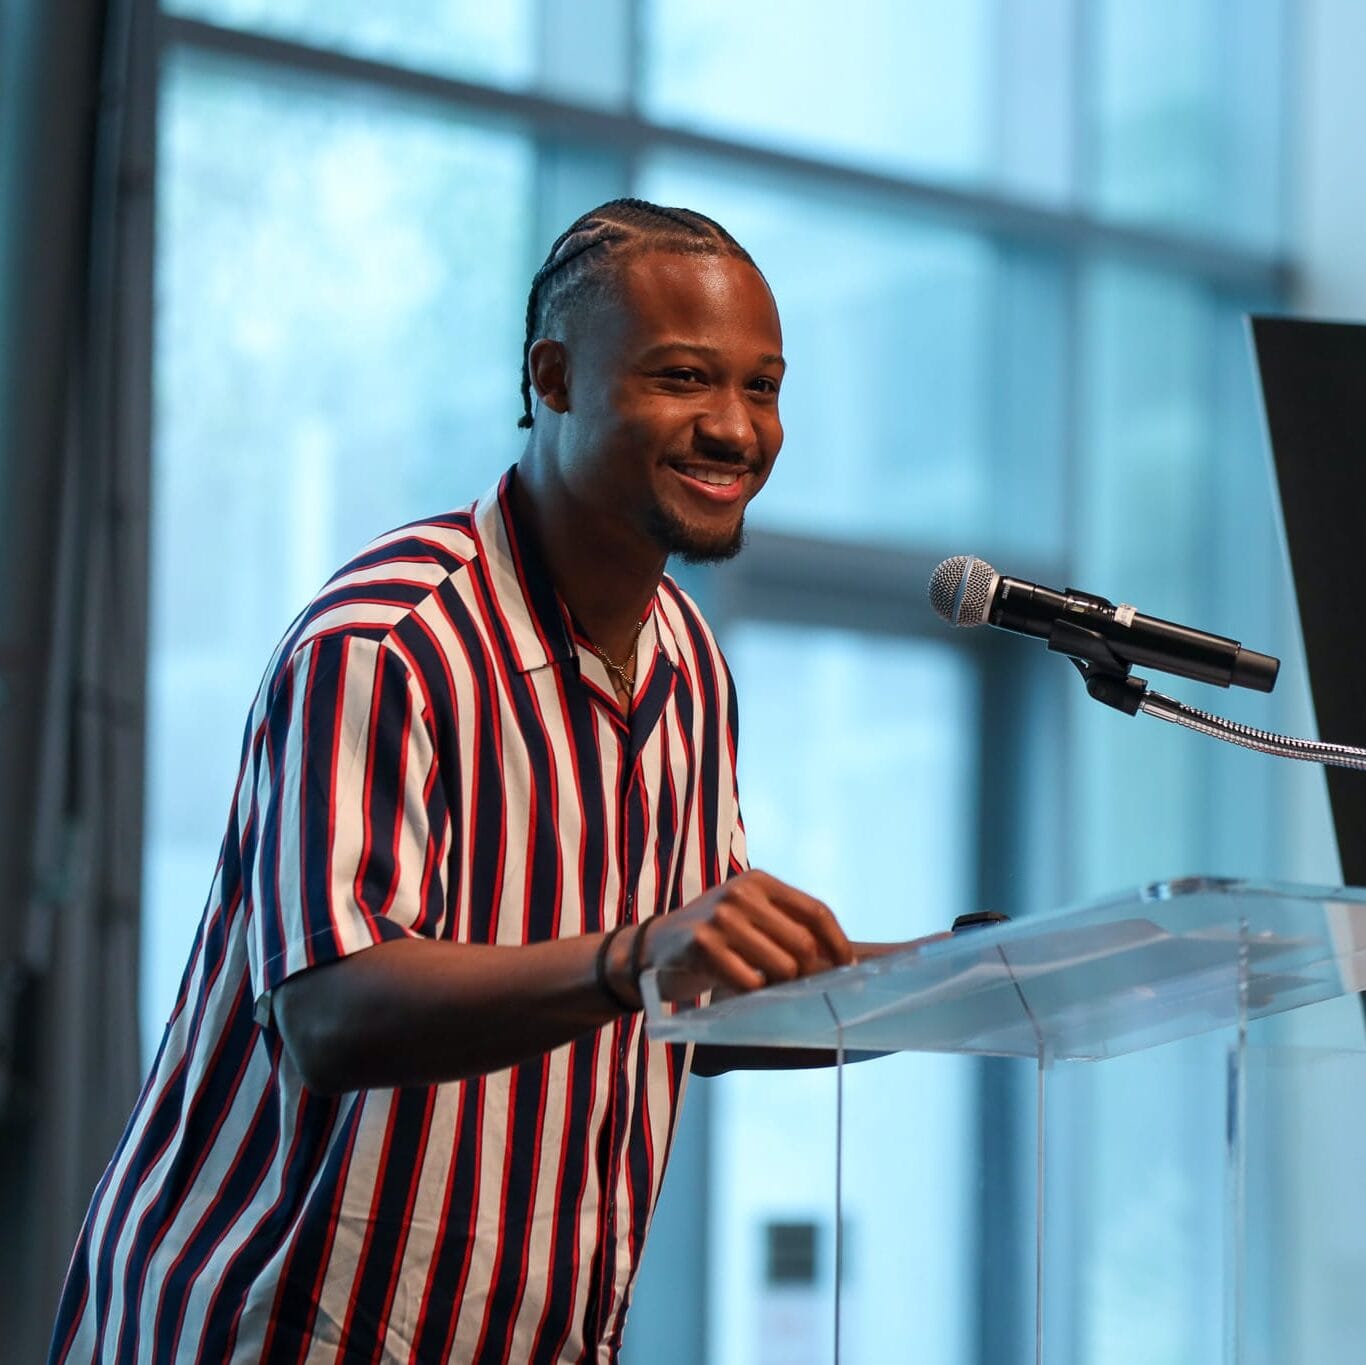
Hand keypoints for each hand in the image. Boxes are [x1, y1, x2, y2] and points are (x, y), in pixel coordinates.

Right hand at [638, 870, 852, 1001]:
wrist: (654, 947)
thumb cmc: (715, 936)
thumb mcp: (750, 916)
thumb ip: (787, 927)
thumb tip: (840, 962)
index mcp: (759, 881)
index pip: (815, 911)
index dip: (838, 943)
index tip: (850, 968)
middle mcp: (741, 892)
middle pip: (803, 943)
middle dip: (811, 973)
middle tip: (805, 991)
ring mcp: (721, 917)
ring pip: (782, 966)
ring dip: (780, 987)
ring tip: (765, 988)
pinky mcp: (703, 945)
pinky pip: (751, 983)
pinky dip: (752, 995)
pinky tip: (739, 990)